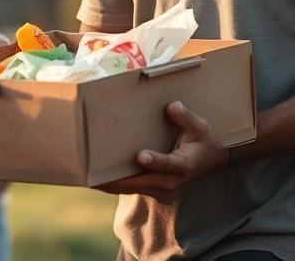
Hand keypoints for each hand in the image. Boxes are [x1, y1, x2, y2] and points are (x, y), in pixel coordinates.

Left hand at [96, 102, 226, 200]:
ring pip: (131, 188)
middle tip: (94, 173)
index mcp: (184, 164)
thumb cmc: (201, 140)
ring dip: (110, 184)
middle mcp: (171, 181)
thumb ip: (186, 117)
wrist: (206, 162)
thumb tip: (172, 106)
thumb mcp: (200, 127)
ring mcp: (160, 188)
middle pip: (141, 182)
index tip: (140, 156)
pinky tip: (96, 178)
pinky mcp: (151, 189)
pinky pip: (130, 188)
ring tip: (88, 177)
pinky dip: (114, 183)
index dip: (155, 161)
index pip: (168, 164)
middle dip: (118, 179)